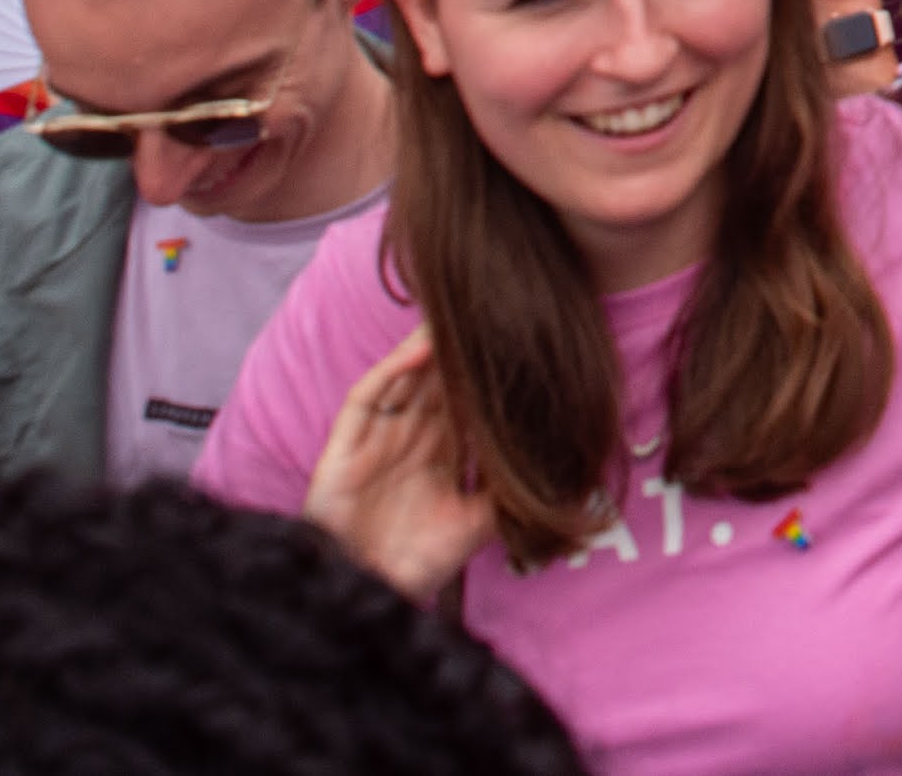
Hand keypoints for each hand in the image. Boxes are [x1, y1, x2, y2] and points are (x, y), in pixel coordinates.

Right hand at [305, 325, 496, 602]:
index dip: (486, 372)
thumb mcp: (474, 525)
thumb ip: (507, 495)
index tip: (517, 339)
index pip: (465, 399)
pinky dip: (391, 370)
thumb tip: (556, 473)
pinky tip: (418, 350)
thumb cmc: (415, 564)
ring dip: (428, 346)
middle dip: (461, 348)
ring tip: (460, 313)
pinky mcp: (345, 443)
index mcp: (439, 451)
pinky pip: (367, 396)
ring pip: (405, 376)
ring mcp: (376, 436)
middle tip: (492, 308)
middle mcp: (409, 436)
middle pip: (437, 379)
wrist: (365, 593)